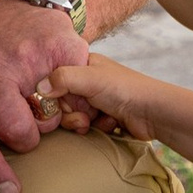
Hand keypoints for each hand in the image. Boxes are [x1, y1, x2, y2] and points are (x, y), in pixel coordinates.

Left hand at [0, 0, 89, 192]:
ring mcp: (26, 56)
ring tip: (41, 100)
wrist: (18, 8)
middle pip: (15, 131)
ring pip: (48, 119)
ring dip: (50, 120)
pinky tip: (62, 87)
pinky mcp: (60, 48)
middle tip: (26, 121)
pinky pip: (75, 97)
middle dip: (25, 138)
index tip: (8, 191)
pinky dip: (73, 101)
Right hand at [41, 55, 171, 143]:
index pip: (54, 80)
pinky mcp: (102, 117)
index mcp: (83, 64)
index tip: (62, 103)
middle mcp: (87, 80)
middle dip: (72, 112)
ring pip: (73, 116)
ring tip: (99, 120)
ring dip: (84, 122)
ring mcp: (95, 99)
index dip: (55, 95)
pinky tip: (110, 124)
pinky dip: (97, 128)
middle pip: (61, 101)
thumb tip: (38, 88)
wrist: (154, 113)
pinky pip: (86, 126)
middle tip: (84, 116)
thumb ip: (62, 79)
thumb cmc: (125, 89)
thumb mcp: (90, 78)